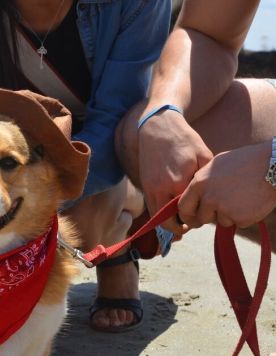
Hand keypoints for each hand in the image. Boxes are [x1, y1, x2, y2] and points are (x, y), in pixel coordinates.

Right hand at [138, 110, 212, 233]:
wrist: (157, 128)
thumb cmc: (184, 139)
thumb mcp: (204, 155)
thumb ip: (206, 179)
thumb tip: (210, 196)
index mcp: (178, 184)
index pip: (187, 213)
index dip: (196, 219)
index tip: (203, 218)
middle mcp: (161, 190)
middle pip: (167, 222)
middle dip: (180, 228)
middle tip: (190, 225)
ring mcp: (150, 188)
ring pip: (156, 217)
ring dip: (167, 222)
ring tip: (180, 219)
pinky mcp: (145, 185)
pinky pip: (152, 207)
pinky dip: (160, 212)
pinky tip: (171, 207)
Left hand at [179, 141, 275, 228]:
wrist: (273, 166)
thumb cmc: (246, 161)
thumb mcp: (216, 165)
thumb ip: (202, 182)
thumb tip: (194, 196)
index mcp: (199, 183)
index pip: (183, 207)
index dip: (186, 215)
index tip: (191, 218)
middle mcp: (209, 198)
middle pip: (202, 218)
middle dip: (210, 216)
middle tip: (223, 206)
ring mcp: (224, 210)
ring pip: (221, 221)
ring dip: (229, 215)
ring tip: (242, 196)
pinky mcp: (240, 218)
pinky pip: (238, 223)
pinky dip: (244, 216)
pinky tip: (251, 201)